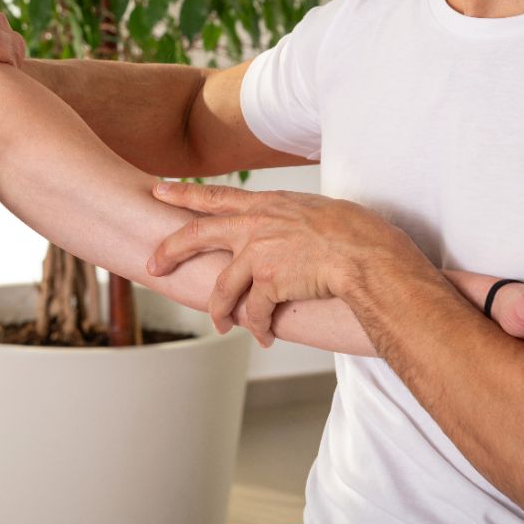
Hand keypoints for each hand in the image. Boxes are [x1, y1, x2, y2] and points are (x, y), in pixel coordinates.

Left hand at [146, 182, 412, 347]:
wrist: (370, 259)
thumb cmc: (360, 235)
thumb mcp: (321, 211)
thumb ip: (296, 218)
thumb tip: (296, 227)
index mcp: (269, 204)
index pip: (216, 196)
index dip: (183, 192)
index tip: (158, 187)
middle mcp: (257, 224)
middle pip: (196, 234)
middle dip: (169, 251)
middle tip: (153, 266)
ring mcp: (259, 252)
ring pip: (221, 287)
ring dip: (220, 312)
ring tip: (224, 326)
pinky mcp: (268, 281)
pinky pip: (251, 312)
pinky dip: (256, 328)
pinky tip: (266, 336)